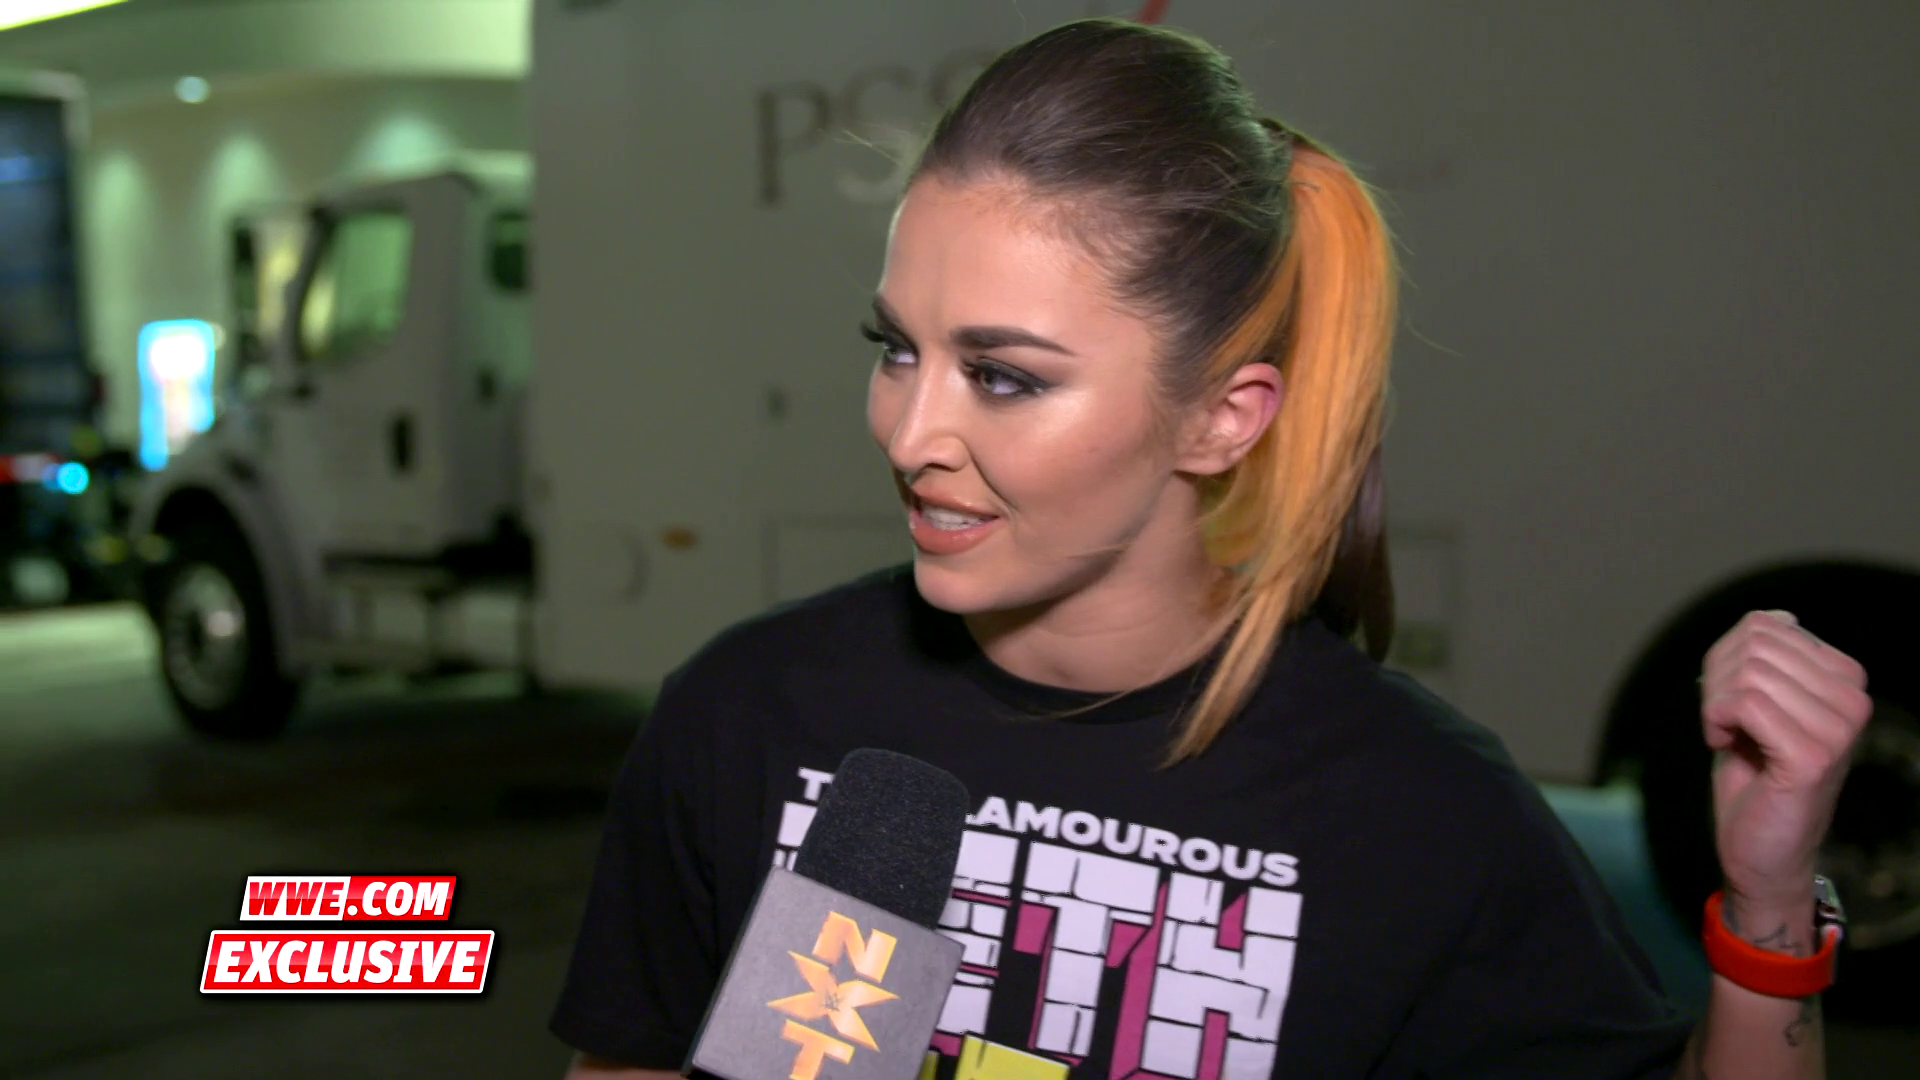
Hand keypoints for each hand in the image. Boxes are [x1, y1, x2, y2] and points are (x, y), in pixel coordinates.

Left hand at [1702, 610, 1873, 915]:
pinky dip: (1716, 721)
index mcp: (1845, 678)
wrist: (1762, 849)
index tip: (1731, 703)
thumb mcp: (1759, 702)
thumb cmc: (1755, 775)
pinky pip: (1744, 703)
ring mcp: (1839, 727)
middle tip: (1722, 721)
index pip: (1764, 625)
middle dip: (1716, 679)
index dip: (1725, 659)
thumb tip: (1774, 615)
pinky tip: (1726, 747)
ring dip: (1715, 703)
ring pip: (1747, 672)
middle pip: (1752, 645)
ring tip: (1728, 736)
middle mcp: (1853, 698)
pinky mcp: (1814, 754)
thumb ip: (1765, 658)